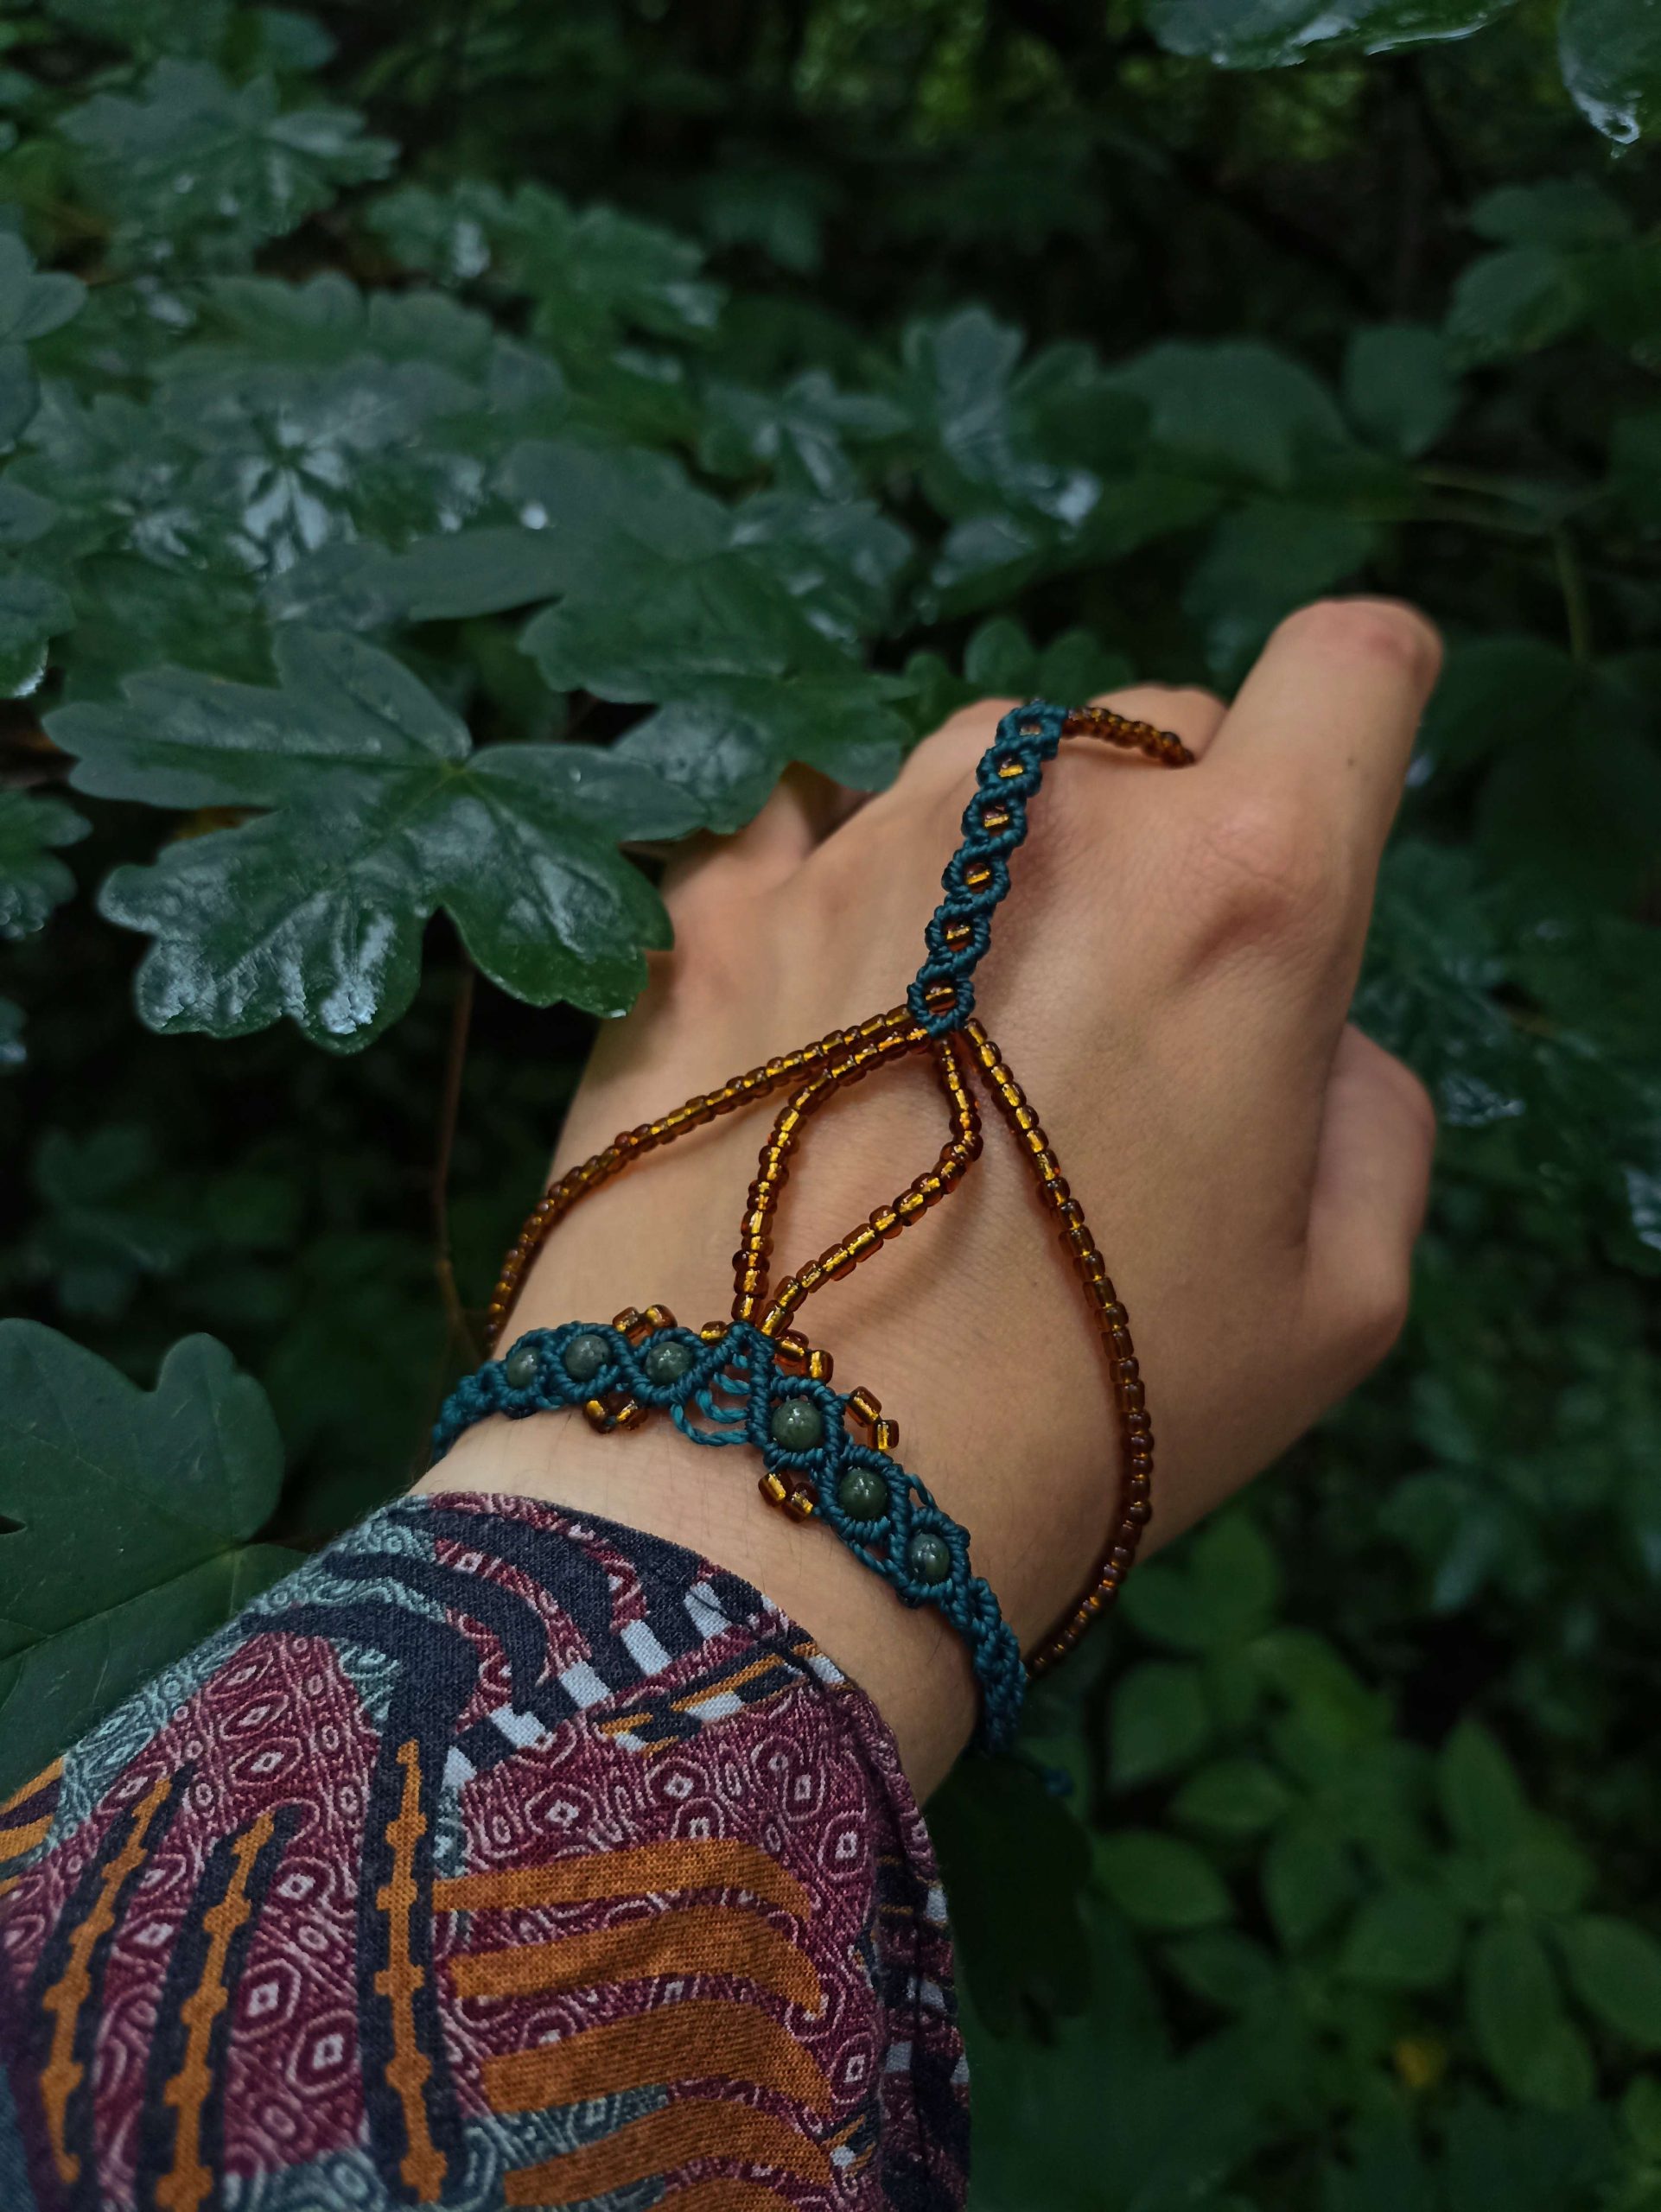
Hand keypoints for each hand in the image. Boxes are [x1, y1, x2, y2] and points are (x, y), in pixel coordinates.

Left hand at [419, 599, 1438, 1792]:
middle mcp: (1050, 812)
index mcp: (1244, 886)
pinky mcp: (703, 895)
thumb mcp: (1343, 1302)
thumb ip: (1370, 1106)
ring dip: (998, 857)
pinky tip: (808, 1015)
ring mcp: (856, 833)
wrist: (765, 1499)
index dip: (1358, 721)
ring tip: (942, 1040)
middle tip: (1117, 1026)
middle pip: (1156, 735)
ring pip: (979, 767)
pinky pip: (799, 818)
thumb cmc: (1094, 1416)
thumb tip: (1304, 1024)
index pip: (1350, 666)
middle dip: (1170, 843)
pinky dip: (827, 882)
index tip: (1321, 810)